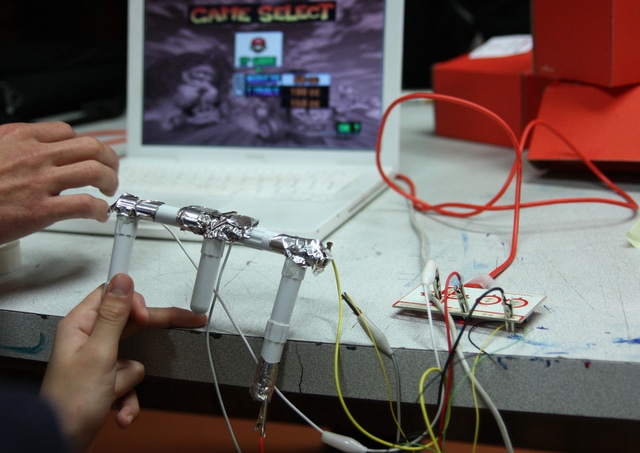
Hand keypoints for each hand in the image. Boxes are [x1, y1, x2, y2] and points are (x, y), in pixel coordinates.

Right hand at [0, 121, 118, 243]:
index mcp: (20, 137)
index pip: (67, 132)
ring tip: (108, 190)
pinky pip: (84, 204)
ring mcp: (40, 182)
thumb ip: (12, 145)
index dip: (84, 145)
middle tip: (109, 171)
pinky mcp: (41, 210)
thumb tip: (29, 146)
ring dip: (109, 180)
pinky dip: (99, 209)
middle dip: (108, 159)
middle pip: (91, 147)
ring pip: (94, 171)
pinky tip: (98, 214)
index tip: (88, 155)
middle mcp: (35, 155)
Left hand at [40, 274, 206, 452]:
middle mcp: (88, 341)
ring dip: (128, 380)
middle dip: (152, 333)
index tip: (150, 314)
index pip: (114, 298)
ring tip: (112, 389)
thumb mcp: (98, 354)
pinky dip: (127, 399)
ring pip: (133, 359)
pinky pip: (130, 382)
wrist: (60, 444)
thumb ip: (114, 315)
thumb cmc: (69, 405)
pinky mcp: (105, 383)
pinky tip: (118, 410)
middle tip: (189, 320)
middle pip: (131, 325)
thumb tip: (122, 280)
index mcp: (80, 326)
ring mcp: (98, 363)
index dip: (135, 302)